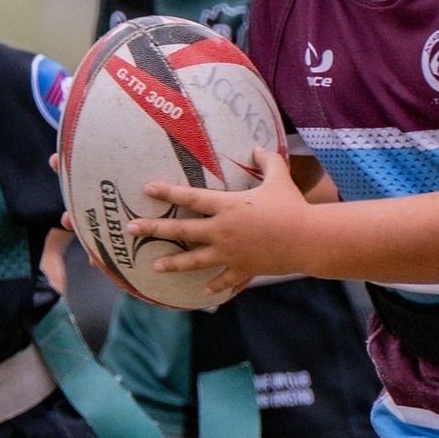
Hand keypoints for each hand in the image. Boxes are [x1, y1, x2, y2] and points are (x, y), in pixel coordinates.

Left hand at [130, 147, 307, 297]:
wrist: (307, 239)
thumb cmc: (292, 205)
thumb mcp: (280, 177)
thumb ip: (267, 160)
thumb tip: (259, 146)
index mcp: (227, 206)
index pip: (190, 197)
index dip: (167, 192)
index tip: (146, 189)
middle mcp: (222, 230)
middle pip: (181, 230)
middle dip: (153, 229)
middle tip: (130, 229)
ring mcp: (230, 253)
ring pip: (194, 260)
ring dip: (173, 263)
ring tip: (154, 265)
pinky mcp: (243, 269)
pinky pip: (224, 279)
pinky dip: (214, 285)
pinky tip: (204, 291)